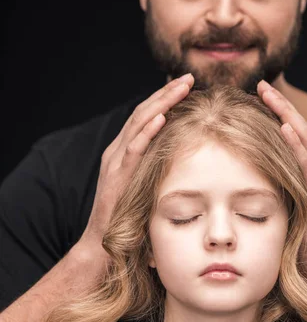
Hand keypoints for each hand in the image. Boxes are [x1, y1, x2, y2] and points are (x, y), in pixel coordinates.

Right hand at [79, 73, 193, 250]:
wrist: (103, 243)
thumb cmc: (129, 215)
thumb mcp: (145, 183)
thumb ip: (157, 166)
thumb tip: (186, 154)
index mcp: (124, 150)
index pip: (146, 115)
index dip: (165, 97)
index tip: (187, 85)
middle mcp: (118, 150)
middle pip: (143, 112)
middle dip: (167, 93)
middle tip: (189, 78)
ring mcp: (116, 161)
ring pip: (139, 124)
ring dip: (161, 103)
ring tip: (181, 87)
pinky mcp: (118, 176)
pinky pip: (133, 149)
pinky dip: (147, 131)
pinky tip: (162, 118)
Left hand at [257, 80, 306, 280]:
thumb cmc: (293, 234)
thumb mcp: (278, 200)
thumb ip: (266, 181)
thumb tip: (237, 169)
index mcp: (306, 168)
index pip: (291, 131)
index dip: (276, 111)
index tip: (256, 92)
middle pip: (298, 127)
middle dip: (280, 105)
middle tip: (262, 85)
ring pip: (303, 139)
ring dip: (286, 115)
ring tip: (270, 96)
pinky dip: (296, 145)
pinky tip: (284, 128)